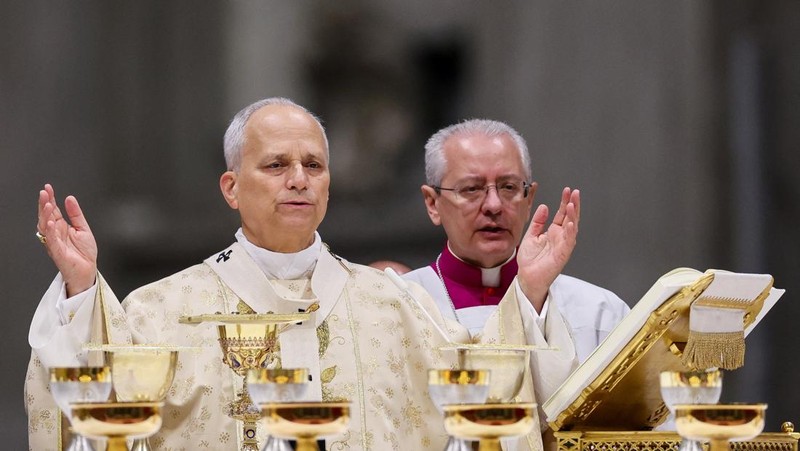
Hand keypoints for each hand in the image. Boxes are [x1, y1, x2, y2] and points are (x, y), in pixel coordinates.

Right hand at [36, 184, 97, 295]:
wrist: (88, 270)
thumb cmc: (84, 253)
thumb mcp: (83, 228)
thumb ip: (76, 214)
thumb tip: (70, 198)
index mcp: (61, 227)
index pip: (53, 210)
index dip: (50, 199)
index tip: (48, 188)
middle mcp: (55, 233)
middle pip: (46, 216)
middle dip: (44, 204)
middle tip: (44, 193)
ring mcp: (54, 242)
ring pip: (45, 227)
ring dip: (45, 215)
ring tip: (48, 204)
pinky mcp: (57, 252)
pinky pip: (51, 240)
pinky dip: (50, 232)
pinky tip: (50, 223)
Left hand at [517, 187, 579, 311]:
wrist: (526, 277)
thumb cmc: (530, 260)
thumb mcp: (531, 235)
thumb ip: (537, 222)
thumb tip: (544, 206)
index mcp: (554, 232)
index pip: (562, 214)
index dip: (565, 202)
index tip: (567, 190)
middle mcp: (561, 237)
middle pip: (570, 218)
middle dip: (573, 205)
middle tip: (575, 192)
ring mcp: (563, 246)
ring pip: (572, 228)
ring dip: (573, 216)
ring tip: (573, 204)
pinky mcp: (562, 255)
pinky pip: (568, 242)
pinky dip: (570, 232)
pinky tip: (570, 223)